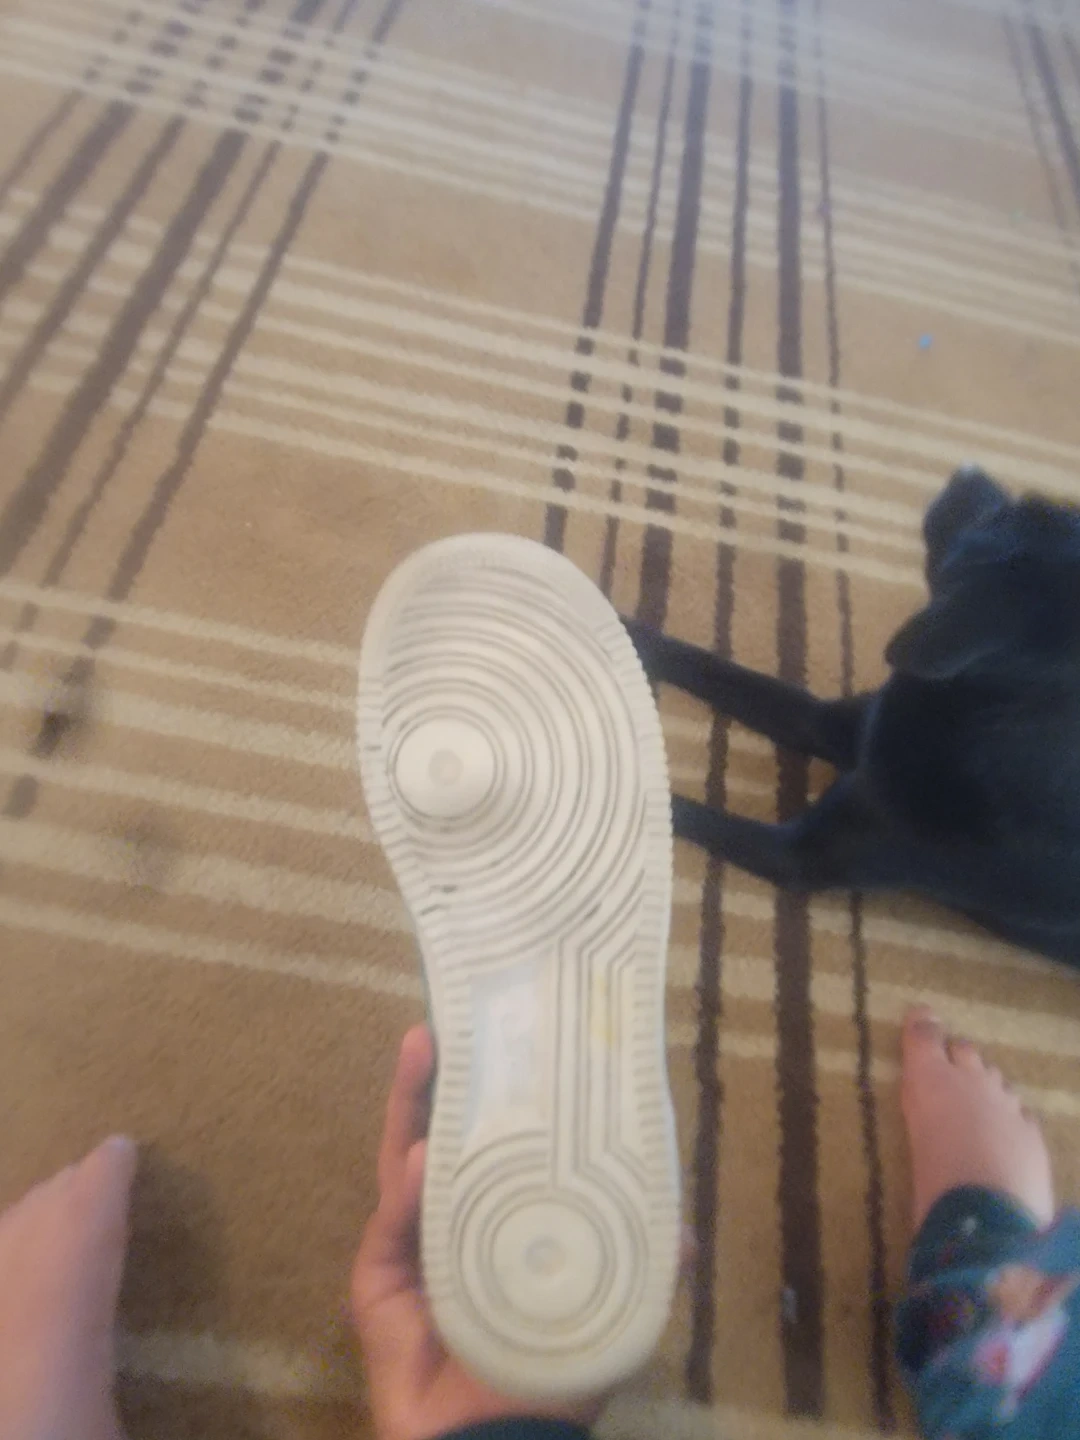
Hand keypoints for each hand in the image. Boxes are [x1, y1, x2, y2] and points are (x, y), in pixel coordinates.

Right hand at [351, 1026, 604, 1439]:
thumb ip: (642, 1264)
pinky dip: (409, 1187)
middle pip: (454, 1132)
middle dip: (452, 1075)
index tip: (521, 1037)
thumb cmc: (552, 1369)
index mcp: (512, 1219)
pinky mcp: (378, 1273)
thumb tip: (687, 1233)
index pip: (509, 1145)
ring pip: (411, 1155)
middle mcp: (462, 1219)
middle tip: (457, 1014)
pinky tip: (422, 1155)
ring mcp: (416, 1242)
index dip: (511, 1096)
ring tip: (424, 1043)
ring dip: (415, 1099)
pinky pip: (394, 1220)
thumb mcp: (609, 1309)